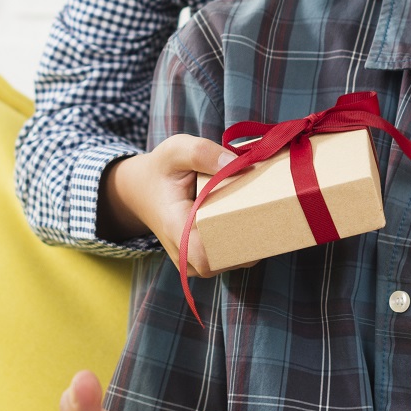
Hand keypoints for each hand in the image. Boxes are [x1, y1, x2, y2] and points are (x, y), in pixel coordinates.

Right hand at [102, 135, 256, 276]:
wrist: (143, 189)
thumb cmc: (161, 169)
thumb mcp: (175, 150)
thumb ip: (202, 152)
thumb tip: (237, 164)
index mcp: (174, 228)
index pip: (205, 258)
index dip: (235, 245)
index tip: (254, 216)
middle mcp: (183, 252)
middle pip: (227, 260)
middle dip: (252, 238)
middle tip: (268, 208)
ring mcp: (192, 260)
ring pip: (232, 261)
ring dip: (251, 239)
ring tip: (260, 210)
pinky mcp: (203, 258)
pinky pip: (229, 257)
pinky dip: (244, 241)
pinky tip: (250, 217)